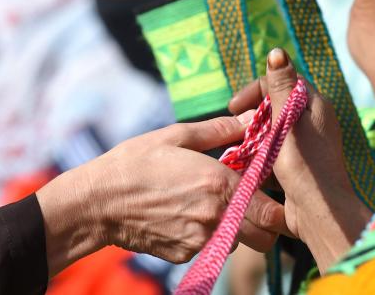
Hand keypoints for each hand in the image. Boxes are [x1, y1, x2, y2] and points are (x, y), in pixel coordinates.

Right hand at [38, 115, 288, 271]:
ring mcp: (200, 240)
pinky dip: (207, 234)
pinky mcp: (185, 254)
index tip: (267, 189)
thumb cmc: (136, 162)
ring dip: (233, 226)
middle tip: (247, 202)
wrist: (99, 202)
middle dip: (262, 223)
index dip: (275, 202)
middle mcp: (215, 217)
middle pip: (263, 236)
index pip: (270, 210)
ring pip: (237, 242)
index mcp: (218, 184)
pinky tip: (185, 214)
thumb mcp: (176, 136)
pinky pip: (210, 247)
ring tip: (208, 204)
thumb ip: (220, 131)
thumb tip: (250, 119)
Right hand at [229, 49, 370, 268]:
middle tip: (236, 127)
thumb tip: (277, 50)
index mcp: (316, 105)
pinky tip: (249, 167)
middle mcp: (316, 121)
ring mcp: (310, 145)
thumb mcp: (288, 121)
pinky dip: (262, 156)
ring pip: (276, 130)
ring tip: (240, 148)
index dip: (255, 90)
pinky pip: (277, 152)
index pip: (283, 81)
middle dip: (254, 115)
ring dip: (256, 137)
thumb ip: (280, 87)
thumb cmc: (304, 165)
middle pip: (278, 106)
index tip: (234, 107)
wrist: (320, 213)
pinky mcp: (302, 166)